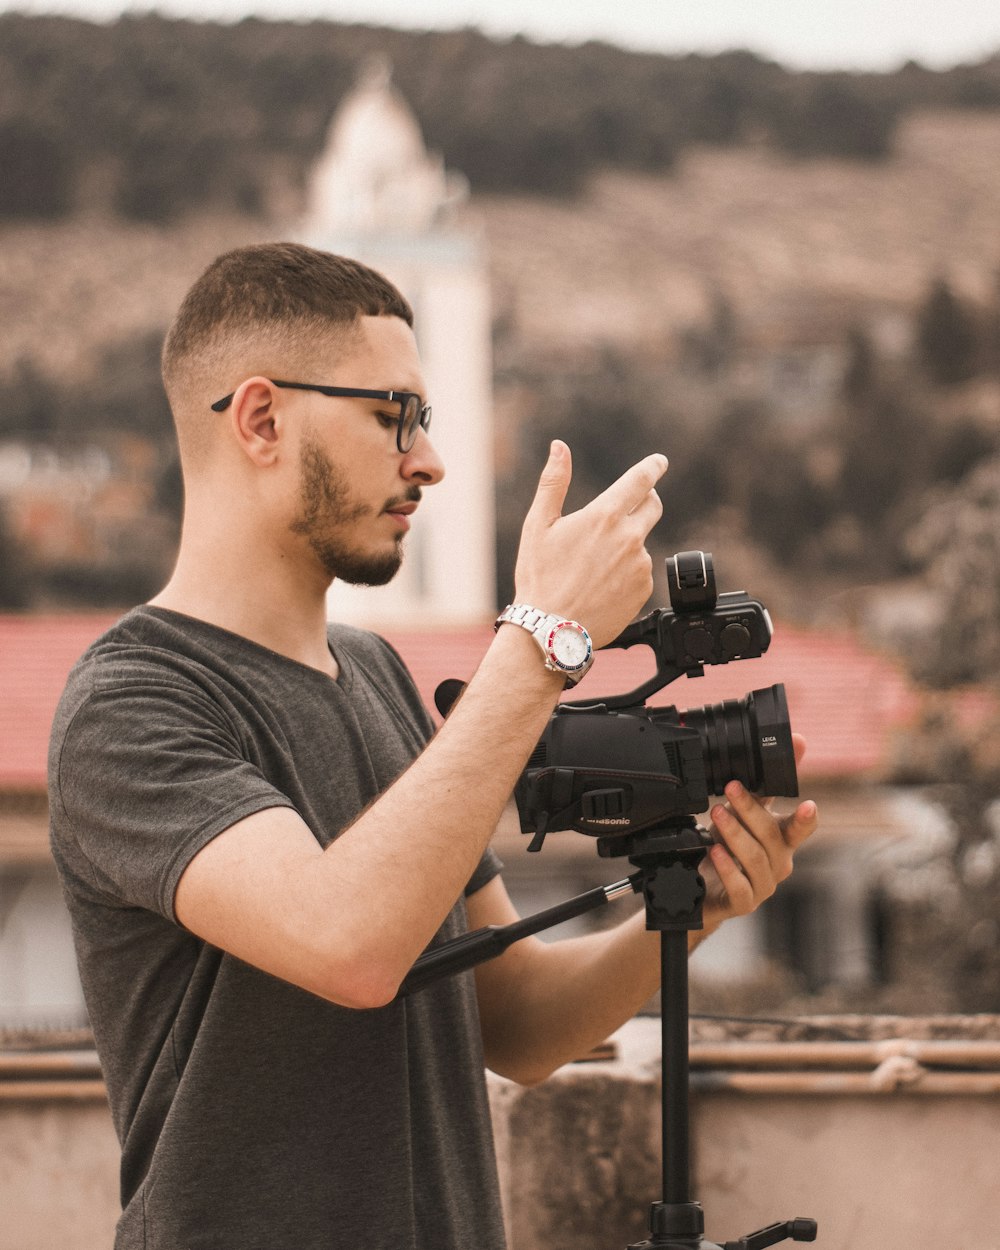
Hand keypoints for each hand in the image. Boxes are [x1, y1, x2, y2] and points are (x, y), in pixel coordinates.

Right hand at [514, 441, 666, 647]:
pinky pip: (640, 571)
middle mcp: (628, 537)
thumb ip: (553, 482)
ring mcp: (639, 565)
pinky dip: (626, 571)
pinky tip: (602, 583)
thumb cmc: (540, 578)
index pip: (640, 481)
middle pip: (652, 506)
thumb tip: (559, 447)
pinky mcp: (644, 588)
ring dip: (626, 543)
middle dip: (644, 501)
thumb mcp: (538, 525)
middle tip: (624, 509)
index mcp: (604, 516)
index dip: (652, 467)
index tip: (659, 461)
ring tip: (594, 565)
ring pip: (641, 542)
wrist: (552, 630)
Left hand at [700, 735, 817, 929]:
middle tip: (730, 789)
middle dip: (750, 810)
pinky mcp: (744, 902)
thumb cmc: (727, 846)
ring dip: (735, 833)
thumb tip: (797, 741)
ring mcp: (763, 885)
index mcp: (782, 840)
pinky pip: (740, 886)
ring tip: (717, 814)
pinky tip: (715, 852)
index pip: (801, 828)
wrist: (703, 888)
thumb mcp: (745, 811)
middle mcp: (778, 862)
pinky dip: (727, 867)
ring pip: (754, 858)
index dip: (806, 818)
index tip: (808, 805)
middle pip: (771, 836)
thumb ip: (767, 782)